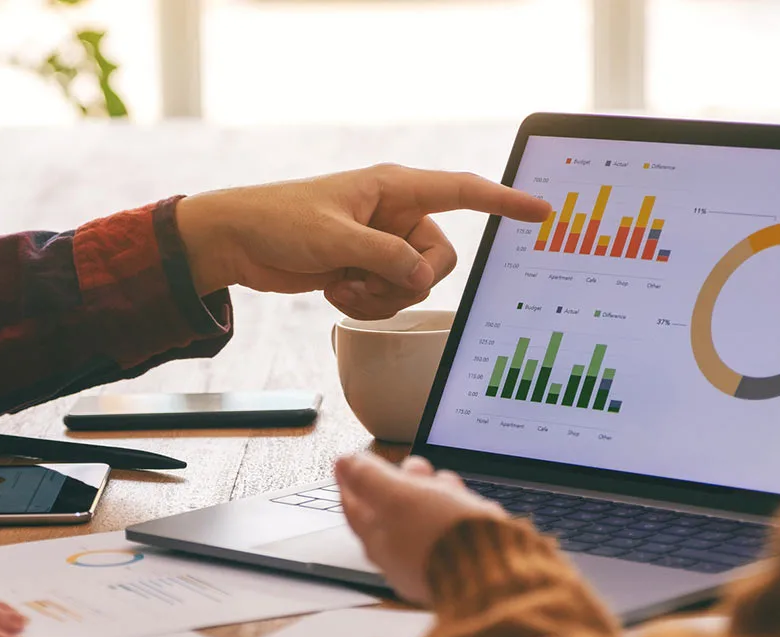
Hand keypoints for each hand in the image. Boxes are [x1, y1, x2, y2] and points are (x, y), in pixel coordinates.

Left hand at [177, 164, 550, 319]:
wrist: (239, 241)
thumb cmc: (280, 221)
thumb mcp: (335, 238)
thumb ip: (386, 258)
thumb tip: (423, 279)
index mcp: (395, 189)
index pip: (463, 192)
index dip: (504, 202)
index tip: (541, 212)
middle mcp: (396, 216)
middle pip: (438, 260)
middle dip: (405, 280)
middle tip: (364, 277)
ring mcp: (382, 245)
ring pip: (414, 285)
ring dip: (379, 296)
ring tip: (339, 282)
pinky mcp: (367, 269)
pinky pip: (389, 299)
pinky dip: (364, 303)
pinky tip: (333, 290)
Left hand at [336, 453, 506, 603]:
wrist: (491, 572)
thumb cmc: (441, 537)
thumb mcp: (399, 496)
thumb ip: (370, 478)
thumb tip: (344, 463)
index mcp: (376, 540)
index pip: (353, 506)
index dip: (350, 479)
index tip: (347, 462)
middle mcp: (398, 555)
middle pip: (390, 509)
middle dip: (402, 481)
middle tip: (414, 466)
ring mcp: (426, 560)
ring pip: (422, 516)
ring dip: (432, 492)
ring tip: (445, 480)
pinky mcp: (454, 561)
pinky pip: (447, 528)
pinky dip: (452, 509)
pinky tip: (464, 500)